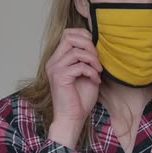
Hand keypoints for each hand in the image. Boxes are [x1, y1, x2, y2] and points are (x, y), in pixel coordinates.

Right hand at [45, 28, 101, 147]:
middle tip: (97, 59)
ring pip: (76, 51)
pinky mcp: (59, 77)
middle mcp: (53, 61)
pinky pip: (79, 66)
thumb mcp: (86, 73)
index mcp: (58, 59)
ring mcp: (55, 68)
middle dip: (88, 44)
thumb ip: (87, 58)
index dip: (84, 36)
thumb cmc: (80, 98)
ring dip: (92, 60)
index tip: (95, 49)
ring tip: (98, 71)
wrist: (72, 118)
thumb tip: (97, 43)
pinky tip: (95, 80)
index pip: (67, 34)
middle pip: (69, 37)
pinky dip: (91, 72)